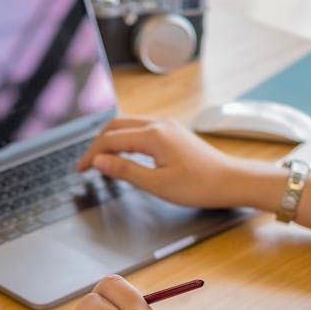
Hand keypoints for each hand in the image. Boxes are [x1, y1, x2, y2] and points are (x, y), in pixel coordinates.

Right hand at [75, 116, 249, 208]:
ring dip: (110, 139)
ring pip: (128, 125)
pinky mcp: (173, 131)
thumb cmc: (199, 185)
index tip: (80, 169)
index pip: (110, 140)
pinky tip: (123, 153)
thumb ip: (125, 170)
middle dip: (97, 144)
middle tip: (86, 164)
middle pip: (115, 126)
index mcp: (153, 135)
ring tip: (100, 159)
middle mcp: (159, 124)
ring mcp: (167, 125)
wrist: (231, 180)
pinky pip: (141, 128)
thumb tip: (99, 161)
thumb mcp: (157, 184)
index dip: (90, 155)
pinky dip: (125, 139)